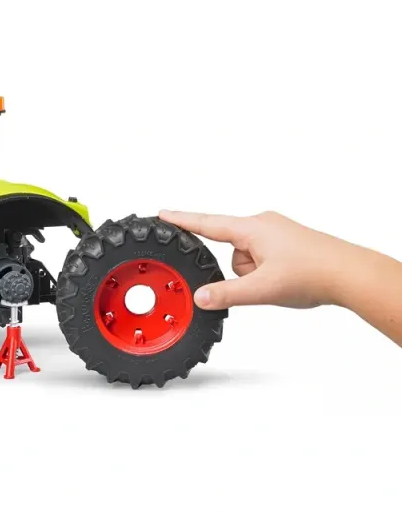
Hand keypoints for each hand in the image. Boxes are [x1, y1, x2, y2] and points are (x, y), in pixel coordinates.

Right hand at [158, 210, 355, 309]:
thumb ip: (227, 294)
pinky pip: (260, 258)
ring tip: (280, 282)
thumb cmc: (313, 274)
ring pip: (245, 258)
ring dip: (254, 275)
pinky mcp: (285, 242)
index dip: (182, 220)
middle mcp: (262, 224)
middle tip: (262, 282)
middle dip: (238, 272)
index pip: (207, 223)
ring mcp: (275, 232)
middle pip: (229, 250)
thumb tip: (201, 297)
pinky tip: (285, 279)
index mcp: (252, 228)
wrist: (351, 275)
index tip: (162, 214)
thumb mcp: (262, 289)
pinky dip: (266, 272)